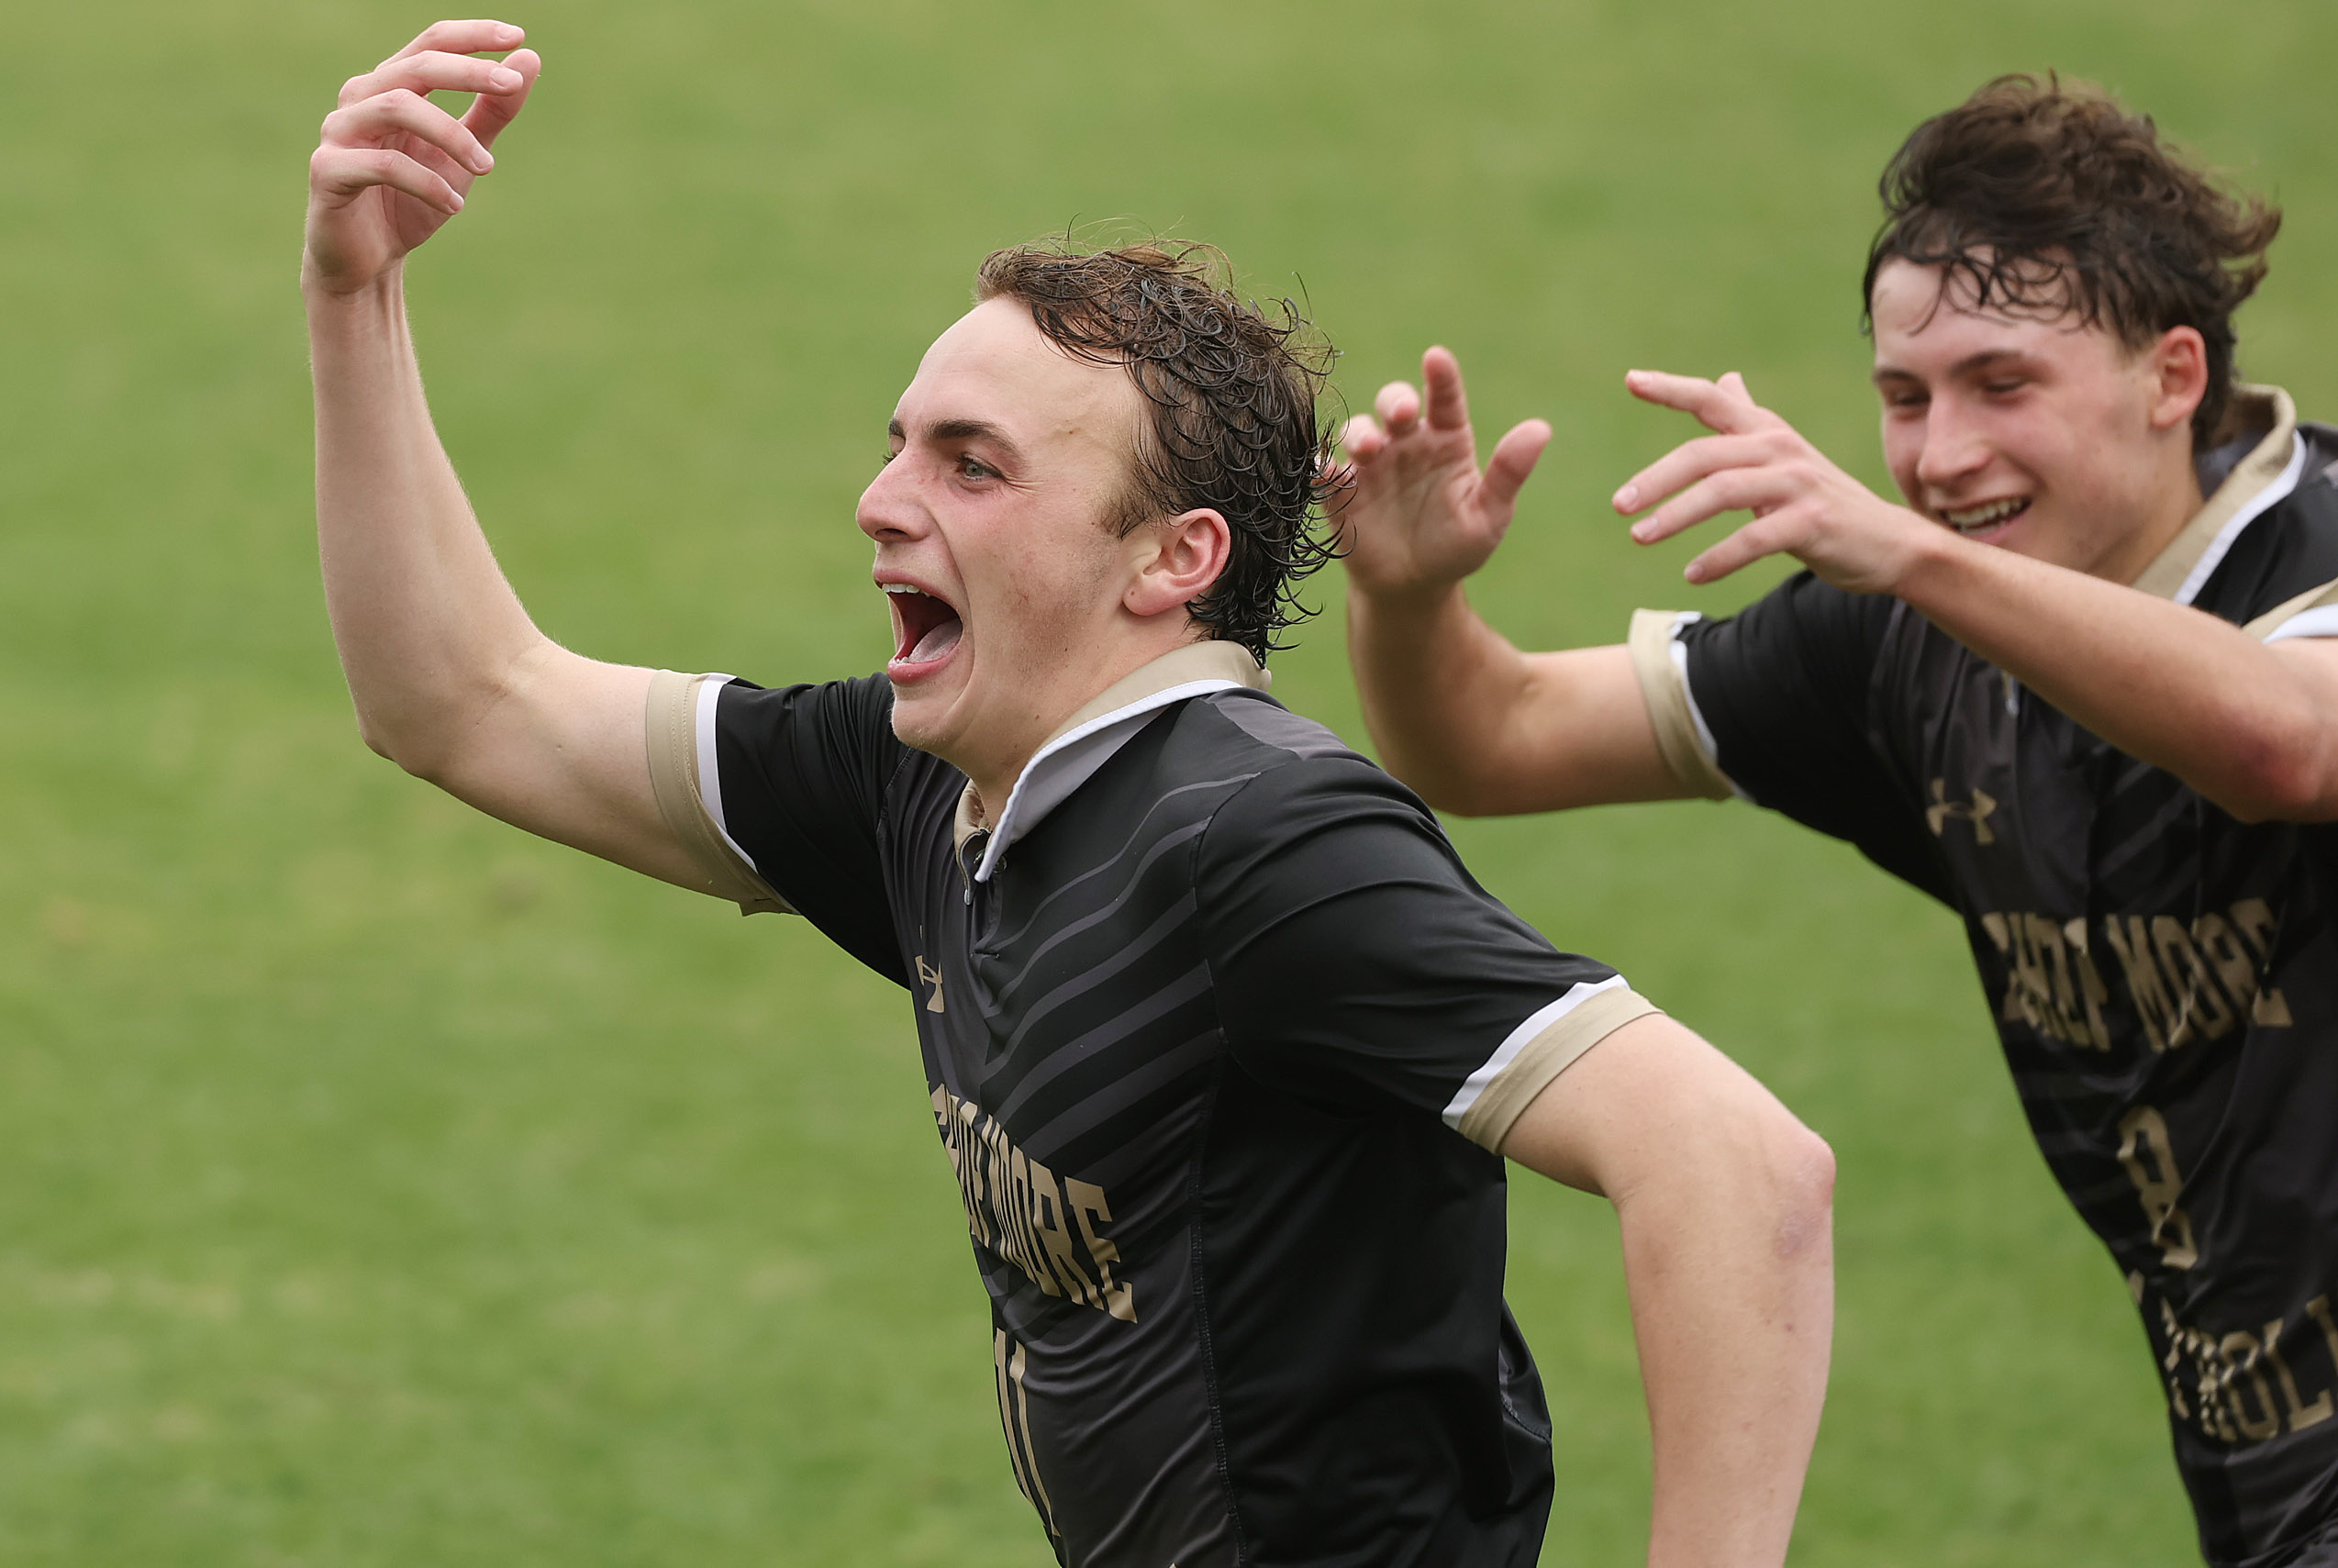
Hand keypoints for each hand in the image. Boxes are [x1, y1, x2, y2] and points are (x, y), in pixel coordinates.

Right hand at [303, 20, 540, 297]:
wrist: (367, 261)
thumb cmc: (412, 202)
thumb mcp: (464, 156)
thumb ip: (492, 111)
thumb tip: (529, 58)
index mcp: (390, 87)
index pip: (430, 43)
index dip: (472, 36)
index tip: (517, 35)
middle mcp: (360, 99)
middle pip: (416, 67)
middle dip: (468, 72)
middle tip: (511, 86)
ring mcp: (339, 132)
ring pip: (397, 107)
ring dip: (452, 134)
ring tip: (487, 167)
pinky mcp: (327, 171)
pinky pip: (381, 165)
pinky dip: (426, 182)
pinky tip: (455, 205)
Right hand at [1332, 347, 1552, 600]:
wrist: (1412, 588)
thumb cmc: (1455, 548)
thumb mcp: (1489, 515)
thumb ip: (1508, 473)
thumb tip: (1541, 429)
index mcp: (1445, 441)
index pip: (1445, 399)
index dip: (1441, 377)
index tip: (1436, 358)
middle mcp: (1406, 444)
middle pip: (1393, 403)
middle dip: (1394, 400)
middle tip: (1401, 414)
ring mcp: (1370, 466)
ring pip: (1358, 430)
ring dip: (1360, 432)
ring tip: (1368, 449)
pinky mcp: (1340, 492)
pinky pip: (1326, 471)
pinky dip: (1324, 466)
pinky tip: (1331, 471)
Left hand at [1616, 369, 1938, 593]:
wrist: (1887, 543)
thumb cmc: (1823, 500)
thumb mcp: (1784, 455)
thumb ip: (1749, 421)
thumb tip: (1725, 379)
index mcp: (1766, 431)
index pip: (1712, 400)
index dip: (1671, 388)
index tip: (1630, 380)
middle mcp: (1780, 449)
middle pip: (1704, 454)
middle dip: (1656, 478)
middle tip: (1620, 504)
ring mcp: (1797, 484)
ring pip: (1722, 492)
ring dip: (1675, 516)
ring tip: (1639, 537)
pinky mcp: (1811, 522)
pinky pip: (1753, 538)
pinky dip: (1717, 558)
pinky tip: (1692, 574)